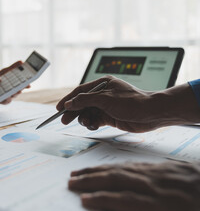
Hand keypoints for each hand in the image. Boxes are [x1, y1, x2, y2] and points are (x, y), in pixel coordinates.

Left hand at [0, 61, 29, 104]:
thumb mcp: (6, 71)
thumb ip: (13, 67)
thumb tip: (21, 61)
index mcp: (16, 84)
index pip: (23, 85)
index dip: (26, 85)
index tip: (29, 85)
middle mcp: (14, 91)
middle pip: (19, 91)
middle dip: (20, 90)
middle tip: (20, 88)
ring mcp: (9, 96)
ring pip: (13, 96)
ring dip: (14, 95)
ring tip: (13, 92)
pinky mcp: (3, 100)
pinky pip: (6, 101)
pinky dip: (6, 99)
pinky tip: (6, 97)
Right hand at [56, 75, 198, 132]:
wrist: (151, 114)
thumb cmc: (132, 101)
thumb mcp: (105, 99)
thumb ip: (84, 101)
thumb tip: (69, 103)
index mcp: (102, 84)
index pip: (80, 91)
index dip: (68, 99)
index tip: (59, 108)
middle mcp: (103, 94)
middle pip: (82, 103)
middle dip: (73, 112)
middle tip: (64, 120)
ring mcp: (106, 106)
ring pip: (87, 113)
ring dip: (84, 119)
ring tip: (86, 123)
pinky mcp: (110, 117)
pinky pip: (95, 120)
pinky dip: (92, 124)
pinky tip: (93, 126)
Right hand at [68, 162, 199, 210]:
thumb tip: (120, 208)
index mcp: (166, 205)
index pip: (126, 200)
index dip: (103, 200)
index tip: (84, 200)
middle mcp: (160, 186)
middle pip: (120, 180)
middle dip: (93, 180)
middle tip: (71, 182)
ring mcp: (163, 174)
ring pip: (124, 170)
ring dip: (100, 171)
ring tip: (81, 173)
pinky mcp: (166, 168)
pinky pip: (136, 165)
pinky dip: (117, 166)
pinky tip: (107, 168)